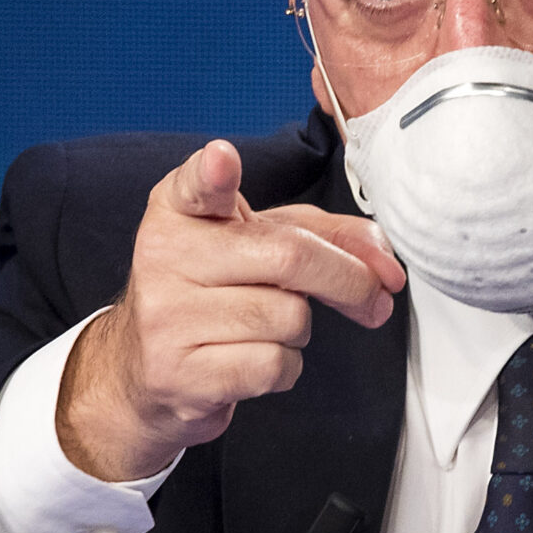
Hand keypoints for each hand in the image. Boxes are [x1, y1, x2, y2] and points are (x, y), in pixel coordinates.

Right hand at [58, 139, 403, 480]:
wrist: (147, 372)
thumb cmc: (215, 296)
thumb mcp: (262, 246)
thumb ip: (327, 237)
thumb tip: (385, 266)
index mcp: (179, 212)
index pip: (195, 186)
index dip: (213, 173)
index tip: (222, 159)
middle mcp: (165, 257)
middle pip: (289, 257)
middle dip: (349, 280)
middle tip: (374, 296)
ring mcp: (167, 317)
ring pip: (289, 317)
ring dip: (302, 328)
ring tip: (268, 327)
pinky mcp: (180, 373)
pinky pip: (273, 365)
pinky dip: (285, 367)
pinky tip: (254, 359)